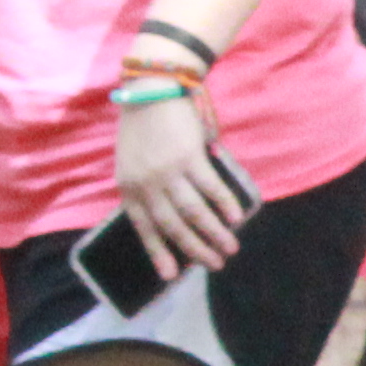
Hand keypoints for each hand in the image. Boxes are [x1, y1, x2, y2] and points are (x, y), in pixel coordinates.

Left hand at [111, 87, 250, 273]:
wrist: (152, 89)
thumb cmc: (144, 126)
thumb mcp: (134, 161)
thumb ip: (149, 185)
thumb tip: (177, 213)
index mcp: (129, 186)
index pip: (144, 228)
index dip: (159, 253)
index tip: (172, 276)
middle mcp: (146, 183)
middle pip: (173, 225)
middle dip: (195, 249)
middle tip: (215, 265)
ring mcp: (167, 171)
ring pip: (193, 212)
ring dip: (214, 233)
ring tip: (230, 248)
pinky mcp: (189, 156)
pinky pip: (210, 187)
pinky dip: (224, 204)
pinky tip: (236, 216)